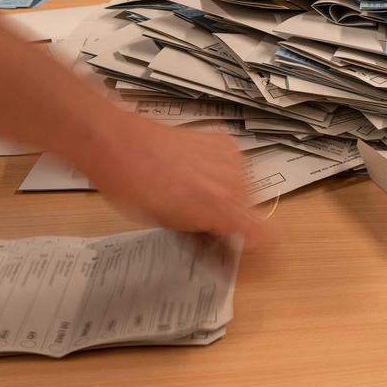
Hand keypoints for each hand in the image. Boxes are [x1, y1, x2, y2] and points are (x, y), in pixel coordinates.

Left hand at [78, 116, 267, 241]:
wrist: (122, 145)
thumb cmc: (136, 188)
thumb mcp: (170, 226)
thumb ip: (203, 235)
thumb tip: (216, 242)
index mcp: (224, 209)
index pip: (264, 234)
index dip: (254, 243)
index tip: (242, 245)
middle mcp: (235, 183)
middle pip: (250, 211)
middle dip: (231, 217)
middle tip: (203, 219)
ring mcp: (232, 158)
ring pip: (243, 187)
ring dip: (225, 193)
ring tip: (194, 191)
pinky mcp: (224, 141)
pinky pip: (233, 165)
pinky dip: (220, 171)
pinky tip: (195, 172)